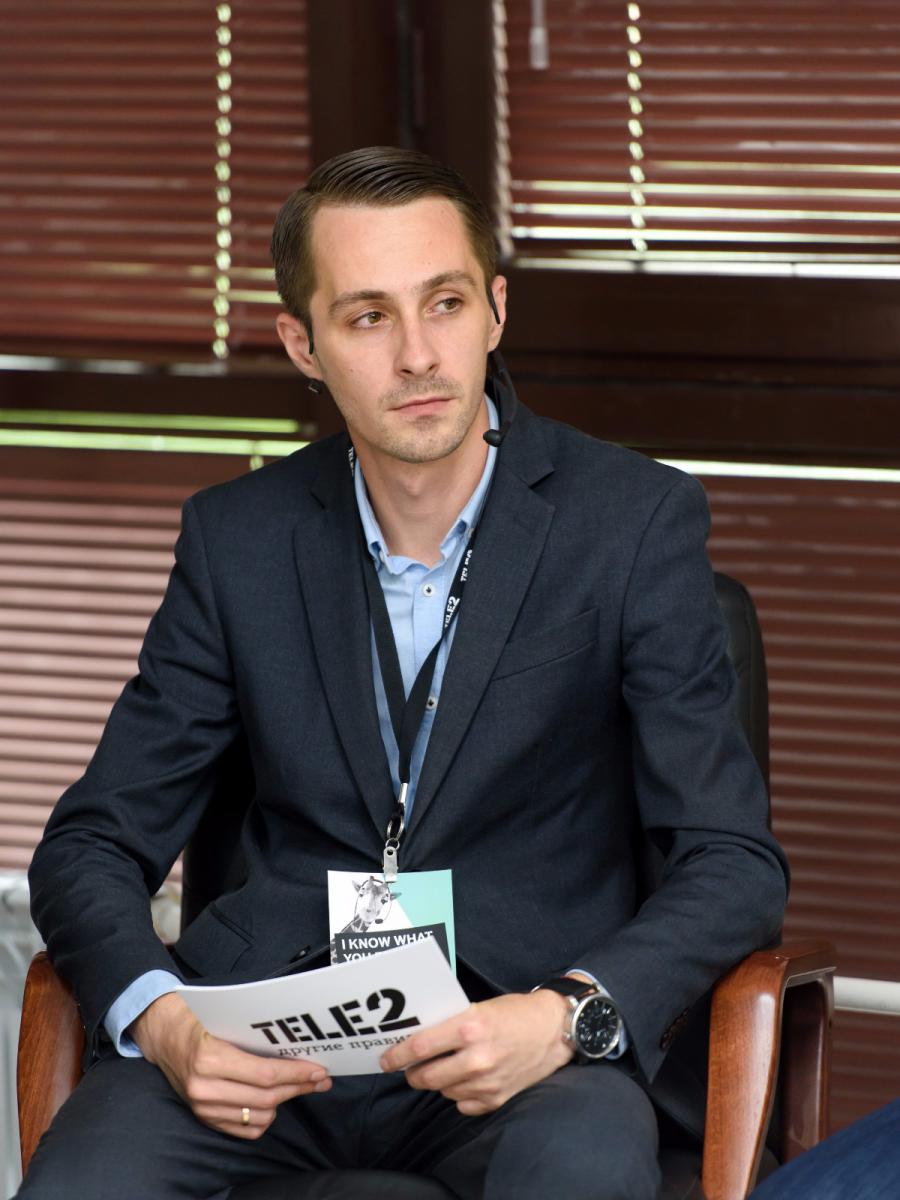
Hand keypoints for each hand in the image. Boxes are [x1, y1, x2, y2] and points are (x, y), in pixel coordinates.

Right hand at [131, 991, 331, 1138]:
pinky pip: (245, 1129)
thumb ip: (255, 1035)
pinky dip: (265, 1118)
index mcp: (210, 1059)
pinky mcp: (204, 1118)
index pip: (265, 1075)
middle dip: (298, 1087)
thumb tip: (296, 1045)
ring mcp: (203, 1108)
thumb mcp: (224, 1018)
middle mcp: (205, 1088)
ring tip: (299, 1085)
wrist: (163, 1035)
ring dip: (284, 1102)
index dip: (296, 1074)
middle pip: (266, 1097)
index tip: (319, 1070)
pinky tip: (274, 1102)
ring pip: (259, 1116)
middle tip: (320, 1079)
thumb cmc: (197, 1019)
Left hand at [379, 990, 572, 1115]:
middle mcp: (477, 1058)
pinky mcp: (497, 1099)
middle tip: (409, 1069)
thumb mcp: (478, 1008)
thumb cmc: (514, 1013)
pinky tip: (465, 1079)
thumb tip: (415, 1039)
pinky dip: (459, 1094)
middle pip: (426, 1076)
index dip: (397, 1056)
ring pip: (443, 1091)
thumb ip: (449, 1024)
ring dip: (438, 1082)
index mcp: (469, 1027)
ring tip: (444, 1068)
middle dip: (412, 1074)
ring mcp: (487, 1082)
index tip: (385, 1060)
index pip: (420, 1048)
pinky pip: (462, 1104)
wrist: (553, 1030)